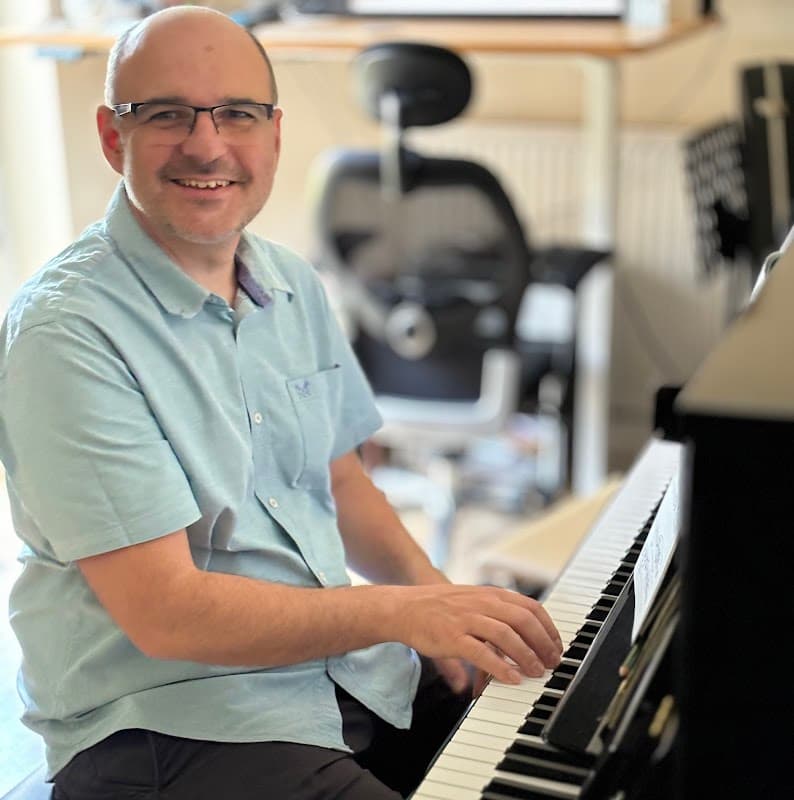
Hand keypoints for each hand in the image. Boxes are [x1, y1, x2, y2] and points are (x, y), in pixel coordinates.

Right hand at [394, 584, 562, 685]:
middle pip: (523, 619)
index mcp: (490, 594)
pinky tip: (512, 678)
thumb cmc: (439, 608)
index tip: (556, 646)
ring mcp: (467, 619)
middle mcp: (481, 603)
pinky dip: (500, 666)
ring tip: (536, 671)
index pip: (530, 606)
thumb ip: (497, 616)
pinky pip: (482, 652)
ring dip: (526, 655)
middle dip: (543, 642)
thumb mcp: (473, 603)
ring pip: (506, 634)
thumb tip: (520, 640)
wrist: (404, 607)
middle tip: (551, 662)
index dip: (548, 628)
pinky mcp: (453, 636)